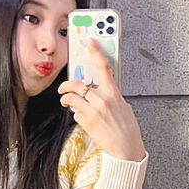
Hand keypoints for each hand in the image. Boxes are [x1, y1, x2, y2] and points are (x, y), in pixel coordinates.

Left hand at [57, 39, 144, 160]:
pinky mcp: (86, 122)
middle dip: (66, 85)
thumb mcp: (122, 105)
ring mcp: (93, 110)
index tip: (89, 41)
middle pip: (78, 84)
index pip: (104, 66)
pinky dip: (76, 114)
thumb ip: (110, 95)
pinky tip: (83, 118)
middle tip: (62, 88)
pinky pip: (75, 113)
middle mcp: (103, 99)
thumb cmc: (126, 127)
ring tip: (66, 102)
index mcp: (114, 92)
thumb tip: (99, 89)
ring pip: (71, 99)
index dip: (96, 52)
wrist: (125, 147)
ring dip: (66, 100)